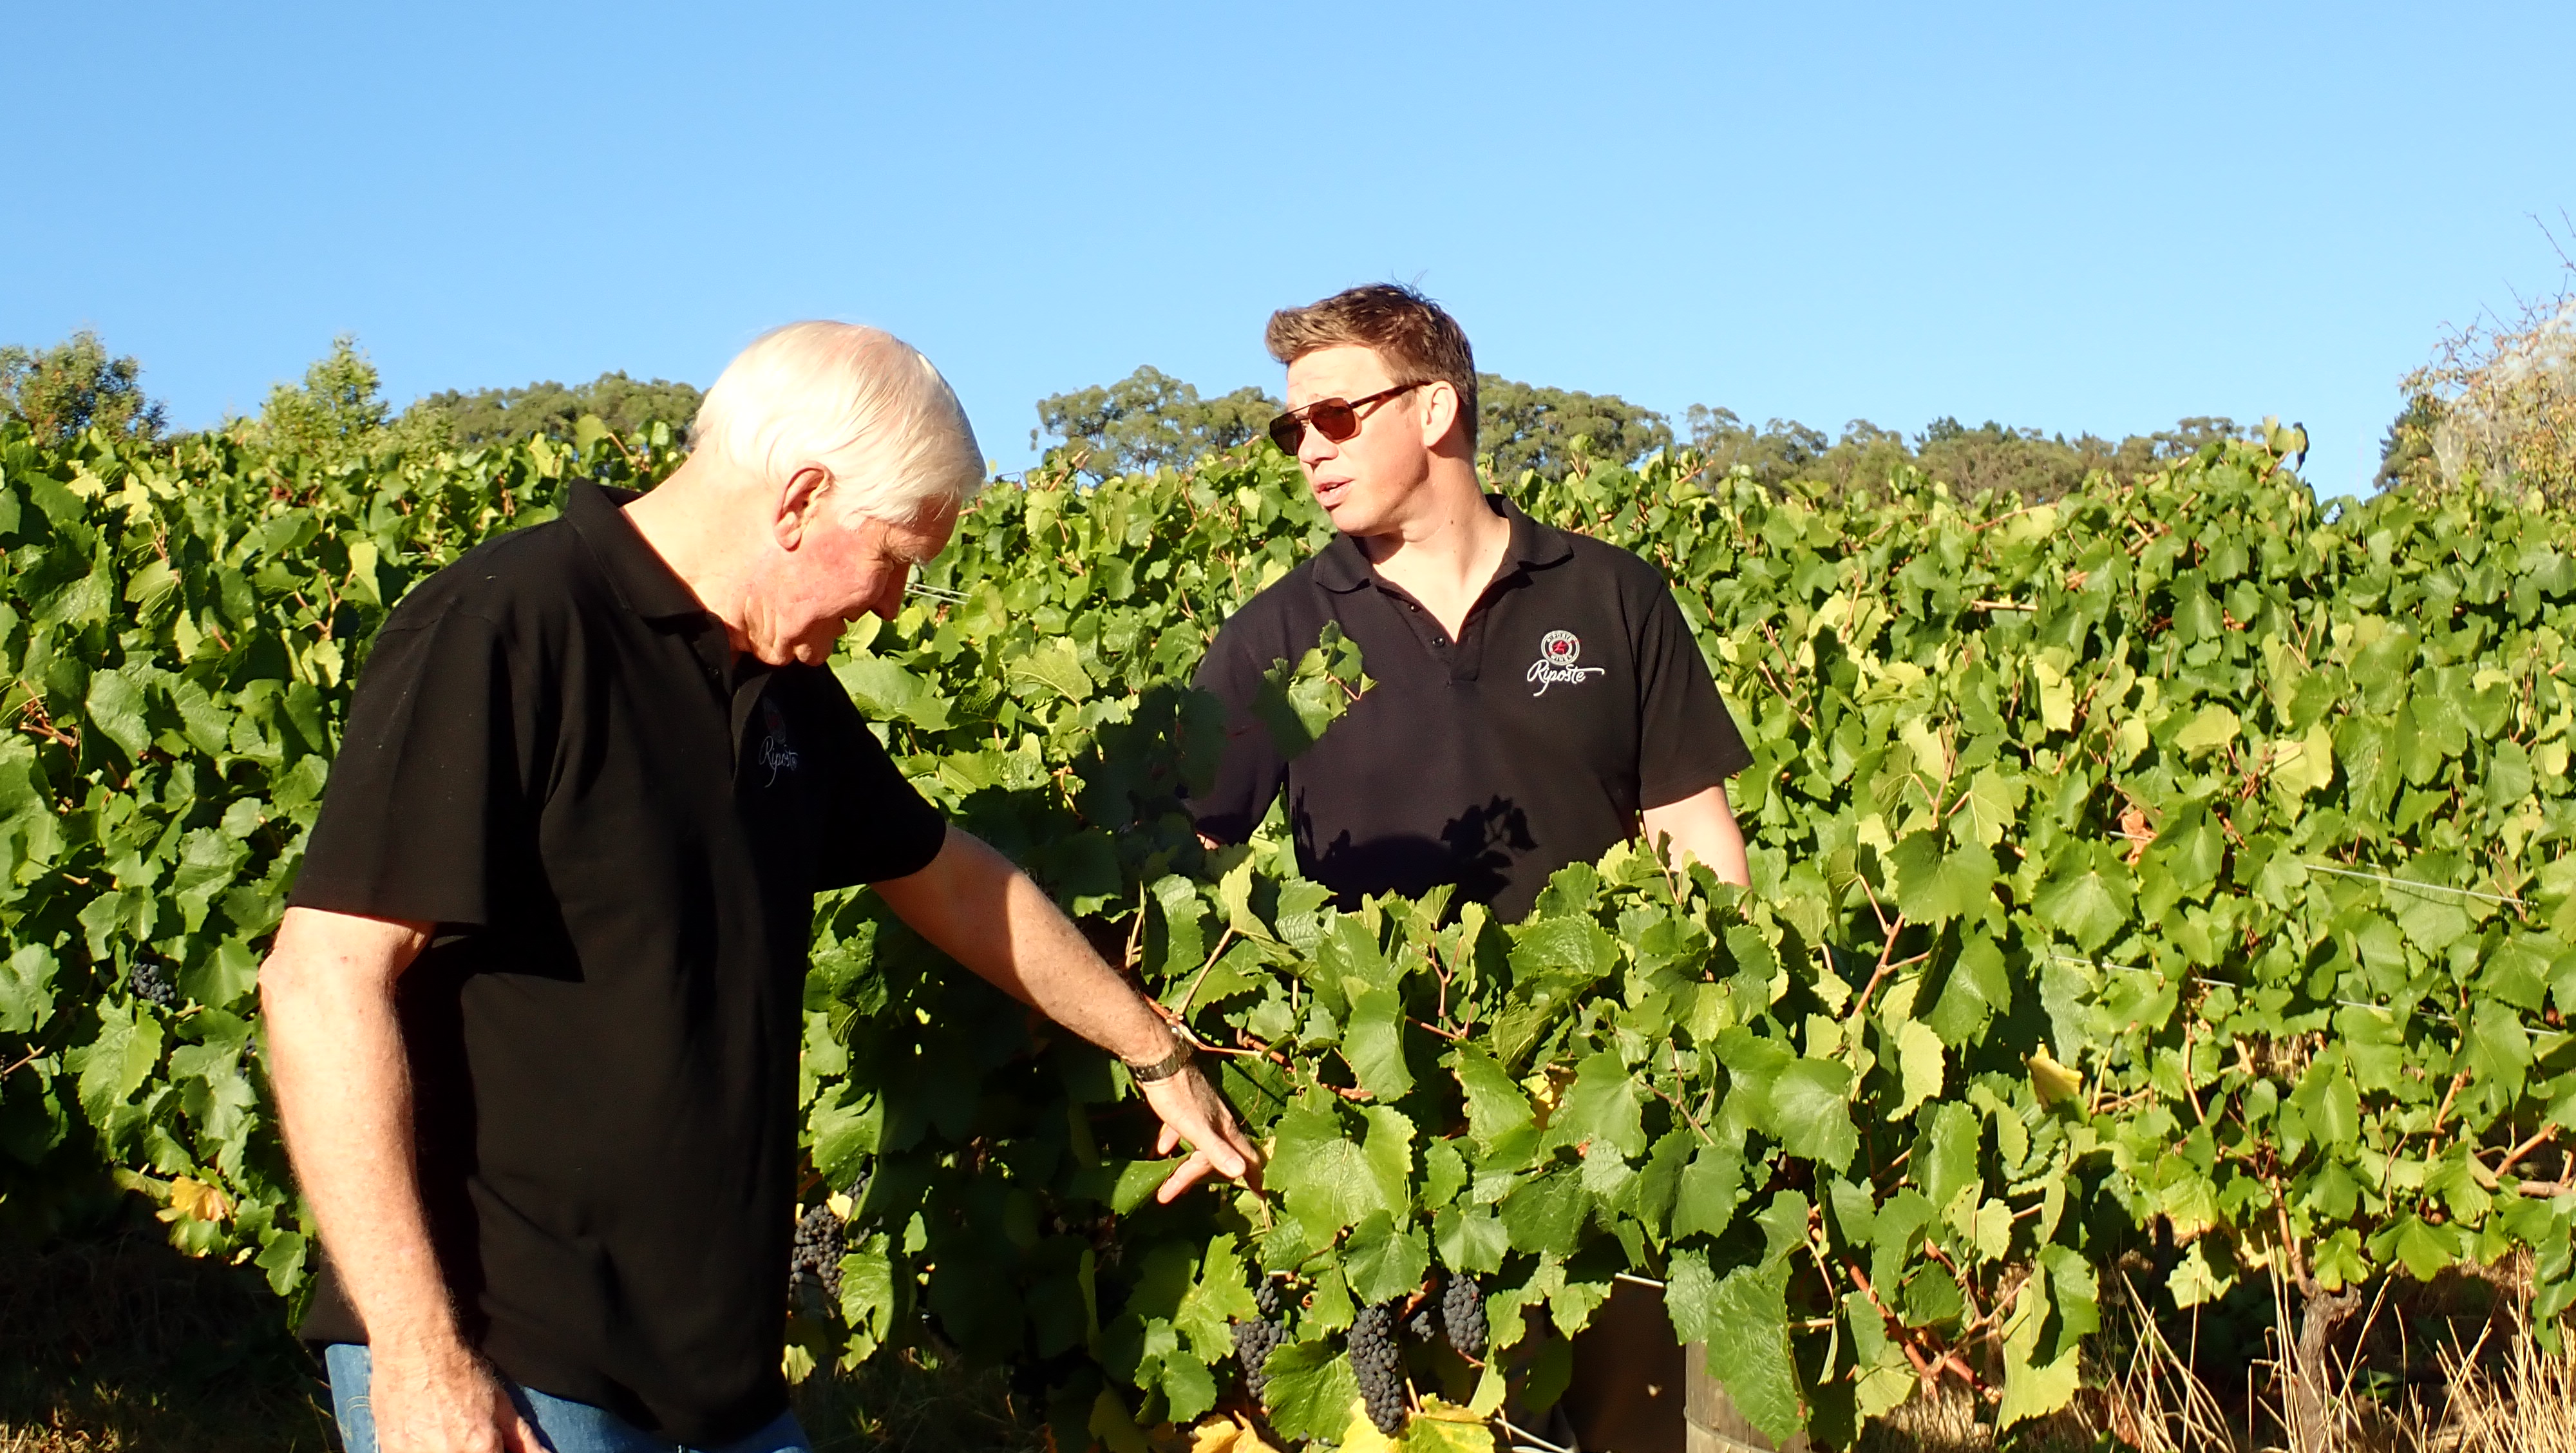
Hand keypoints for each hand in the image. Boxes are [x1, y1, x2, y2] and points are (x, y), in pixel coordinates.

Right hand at [368, 1337, 544, 1452]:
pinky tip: (427, 1436)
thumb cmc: (460, 1372)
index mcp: (481, 1446)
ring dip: (448, 1450)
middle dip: (474, 1451)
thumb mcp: (500, 1402)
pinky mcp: (391, 1452)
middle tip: (466, 1437)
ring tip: (445, 1433)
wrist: (414, 1349)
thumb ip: (523, 1439)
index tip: (492, 1448)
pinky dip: (423, 1449)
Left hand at [1140, 1064, 1262, 1202]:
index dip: (1255, 1177)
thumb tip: (1239, 1173)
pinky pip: (1183, 1128)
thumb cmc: (1178, 1095)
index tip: (1262, 1196)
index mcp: (1225, 1128)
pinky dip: (1173, 1141)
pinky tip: (1161, 1148)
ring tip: (1167, 1179)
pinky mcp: (1185, 1104)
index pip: (1247, 1157)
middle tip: (1173, 1194)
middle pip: (1217, 1154)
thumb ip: (1217, 1150)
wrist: (1160, 1060)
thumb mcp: (1196, 1127)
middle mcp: (1218, 1121)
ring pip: (1200, 1143)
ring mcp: (1202, 1112)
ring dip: (1184, 1162)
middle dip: (1198, 1176)